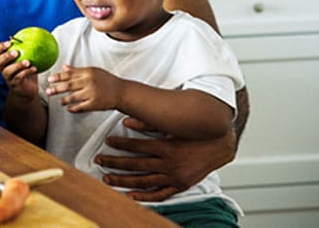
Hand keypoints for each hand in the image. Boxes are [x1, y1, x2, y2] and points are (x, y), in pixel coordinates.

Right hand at [0, 41, 37, 97]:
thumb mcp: (26, 59)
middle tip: (16, 52)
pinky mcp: (15, 85)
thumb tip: (34, 33)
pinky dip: (26, 73)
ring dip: (17, 65)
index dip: (0, 47)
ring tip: (27, 61)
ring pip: (8, 71)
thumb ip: (26, 49)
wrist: (27, 89)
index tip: (9, 42)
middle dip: (5, 56)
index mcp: (3, 61)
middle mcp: (2, 69)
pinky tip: (34, 68)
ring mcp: (8, 78)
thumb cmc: (26, 71)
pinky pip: (19, 78)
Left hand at [45, 65, 119, 111]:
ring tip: (60, 101)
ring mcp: (92, 93)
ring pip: (73, 97)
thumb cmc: (107, 81)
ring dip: (64, 99)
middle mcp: (90, 82)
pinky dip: (73, 108)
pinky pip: (80, 107)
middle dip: (56, 88)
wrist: (121, 92)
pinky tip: (68, 108)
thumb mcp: (93, 71)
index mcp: (88, 72)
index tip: (50, 79)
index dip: (58, 77)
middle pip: (69, 85)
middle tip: (48, 90)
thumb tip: (64, 67)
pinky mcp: (95, 104)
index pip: (70, 74)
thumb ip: (78, 71)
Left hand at [95, 117, 236, 201]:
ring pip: (143, 181)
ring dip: (123, 180)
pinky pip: (160, 194)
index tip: (107, 141)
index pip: (137, 146)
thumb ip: (149, 123)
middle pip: (135, 165)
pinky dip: (144, 197)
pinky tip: (130, 195)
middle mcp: (169, 163)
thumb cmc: (195, 133)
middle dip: (114, 163)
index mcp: (167, 147)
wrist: (219, 145)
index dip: (120, 144)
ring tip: (106, 178)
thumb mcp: (173, 125)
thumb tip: (127, 121)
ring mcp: (174, 177)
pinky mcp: (180, 185)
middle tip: (99, 160)